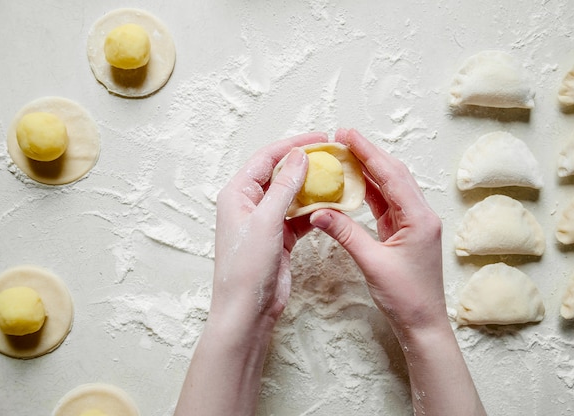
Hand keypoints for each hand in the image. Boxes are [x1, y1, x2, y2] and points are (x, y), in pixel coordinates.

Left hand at [210, 132, 326, 328]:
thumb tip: (299, 157)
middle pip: (280, 174)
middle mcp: (249, 204)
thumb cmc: (246, 268)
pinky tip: (332, 206)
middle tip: (332, 156)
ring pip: (292, 195)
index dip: (293, 145)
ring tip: (336, 178)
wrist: (247, 311)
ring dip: (312, 188)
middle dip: (305, 164)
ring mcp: (265, 221)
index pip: (267, 158)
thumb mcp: (266, 221)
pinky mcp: (279, 238)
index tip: (320, 138)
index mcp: (237, 193)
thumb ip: (284, 187)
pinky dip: (314, 211)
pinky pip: (299, 216)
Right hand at [310, 129, 484, 414]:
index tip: (346, 134)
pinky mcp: (406, 232)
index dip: (367, 152)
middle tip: (343, 137)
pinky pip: (387, 204)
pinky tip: (355, 183)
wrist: (423, 324)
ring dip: (369, 170)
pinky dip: (370, 192)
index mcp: (419, 218)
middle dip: (368, 154)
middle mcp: (420, 215)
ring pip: (390, 188)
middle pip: (393, 175)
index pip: (390, 175)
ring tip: (345, 155)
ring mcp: (414, 223)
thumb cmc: (406, 298)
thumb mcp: (372, 263)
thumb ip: (345, 233)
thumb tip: (318, 211)